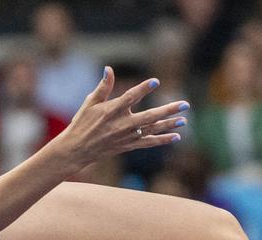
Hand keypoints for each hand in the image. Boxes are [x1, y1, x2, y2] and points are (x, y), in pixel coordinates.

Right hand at [56, 66, 187, 168]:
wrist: (76, 149)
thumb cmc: (82, 123)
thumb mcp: (90, 103)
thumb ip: (103, 86)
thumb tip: (109, 69)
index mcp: (111, 110)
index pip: (129, 97)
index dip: (143, 89)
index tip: (156, 81)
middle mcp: (121, 124)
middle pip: (149, 116)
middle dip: (168, 110)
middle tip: (185, 104)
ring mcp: (125, 136)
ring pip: (151, 130)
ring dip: (169, 125)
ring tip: (184, 120)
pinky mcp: (127, 146)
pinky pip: (147, 143)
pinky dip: (162, 140)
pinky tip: (175, 137)